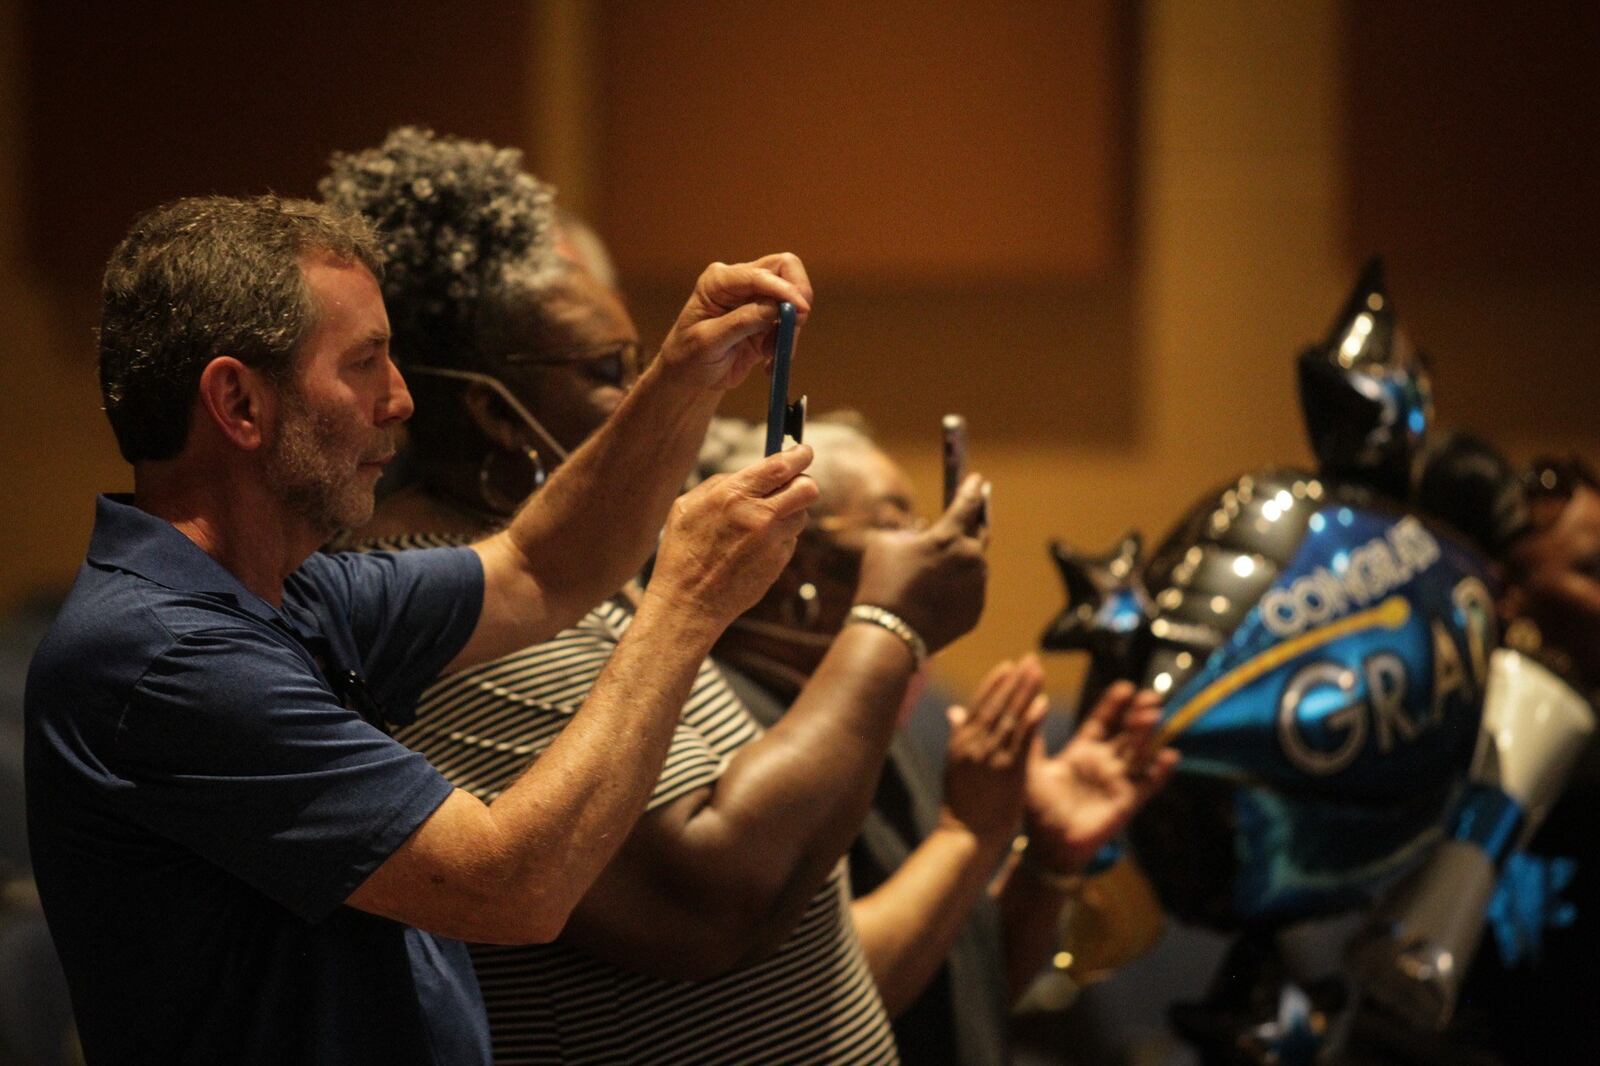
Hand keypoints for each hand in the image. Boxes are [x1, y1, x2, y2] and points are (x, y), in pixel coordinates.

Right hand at [646, 445, 818, 631]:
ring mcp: (772, 542)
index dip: (799, 454)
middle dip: (803, 482)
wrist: (689, 602)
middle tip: (793, 484)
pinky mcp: (779, 562)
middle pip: (807, 488)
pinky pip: (790, 540)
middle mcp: (758, 516)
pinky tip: (754, 548)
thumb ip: (722, 484)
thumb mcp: (688, 506)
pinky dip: (779, 538)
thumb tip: (752, 472)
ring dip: (790, 512)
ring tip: (763, 521)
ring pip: (802, 514)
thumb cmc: (683, 551)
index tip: (804, 451)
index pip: (781, 465)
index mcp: (733, 495)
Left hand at [656, 254, 813, 390]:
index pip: (759, 274)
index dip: (783, 288)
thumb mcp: (708, 341)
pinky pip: (790, 324)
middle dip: (797, 293)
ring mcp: (755, 299)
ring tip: (769, 355)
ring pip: (792, 298)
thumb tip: (773, 308)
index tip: (801, 310)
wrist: (690, 377)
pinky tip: (768, 363)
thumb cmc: (689, 356)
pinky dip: (786, 343)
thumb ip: (739, 322)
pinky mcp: (767, 320)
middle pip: (784, 268)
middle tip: (799, 322)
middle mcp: (740, 283)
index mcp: (719, 281)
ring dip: (789, 327)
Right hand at [853, 473, 987, 652]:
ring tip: (941, 567)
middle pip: (981, 532)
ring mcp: (977, 587)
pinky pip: (970, 592)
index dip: (973, 488)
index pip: (968, 503)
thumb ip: (907, 533)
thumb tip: (920, 533)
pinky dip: (958, 588)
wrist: (889, 634)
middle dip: (981, 518)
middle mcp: (970, 559)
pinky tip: (939, 594)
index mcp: (948, 537)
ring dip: (962, 561)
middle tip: (980, 509)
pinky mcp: (976, 611)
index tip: (978, 480)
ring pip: (973, 566)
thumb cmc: (881, 584)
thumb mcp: (883, 545)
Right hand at [941, 656, 1049, 844]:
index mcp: (960, 742)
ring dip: (1025, 691)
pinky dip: (1032, 720)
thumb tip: (954, 712)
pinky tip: (1042, 702)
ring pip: (1010, 716)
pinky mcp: (1008, 771)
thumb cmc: (962, 805)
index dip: (994, 683)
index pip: (978, 704)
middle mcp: (974, 745)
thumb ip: (957, 736)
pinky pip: (1022, 740)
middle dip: (1014, 679)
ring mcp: (991, 757)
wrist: (966, 837)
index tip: (1008, 665)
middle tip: (1030, 658)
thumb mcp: (954, 766)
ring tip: (1038, 670)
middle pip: (996, 704)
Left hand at [1021, 681, 1177, 872]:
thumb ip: (1033, 739)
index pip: (1102, 722)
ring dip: (1148, 734)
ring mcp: (1117, 782)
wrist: (1046, 845)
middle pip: (1126, 733)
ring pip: (1139, 752)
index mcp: (1081, 751)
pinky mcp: (1127, 802)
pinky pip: (1149, 784)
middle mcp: (1103, 763)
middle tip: (1149, 696)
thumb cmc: (1037, 808)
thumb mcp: (1033, 768)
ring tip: (1154, 714)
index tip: (1125, 687)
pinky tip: (1170, 755)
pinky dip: (1161, 771)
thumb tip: (1028, 705)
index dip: (1114, 705)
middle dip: (1138, 714)